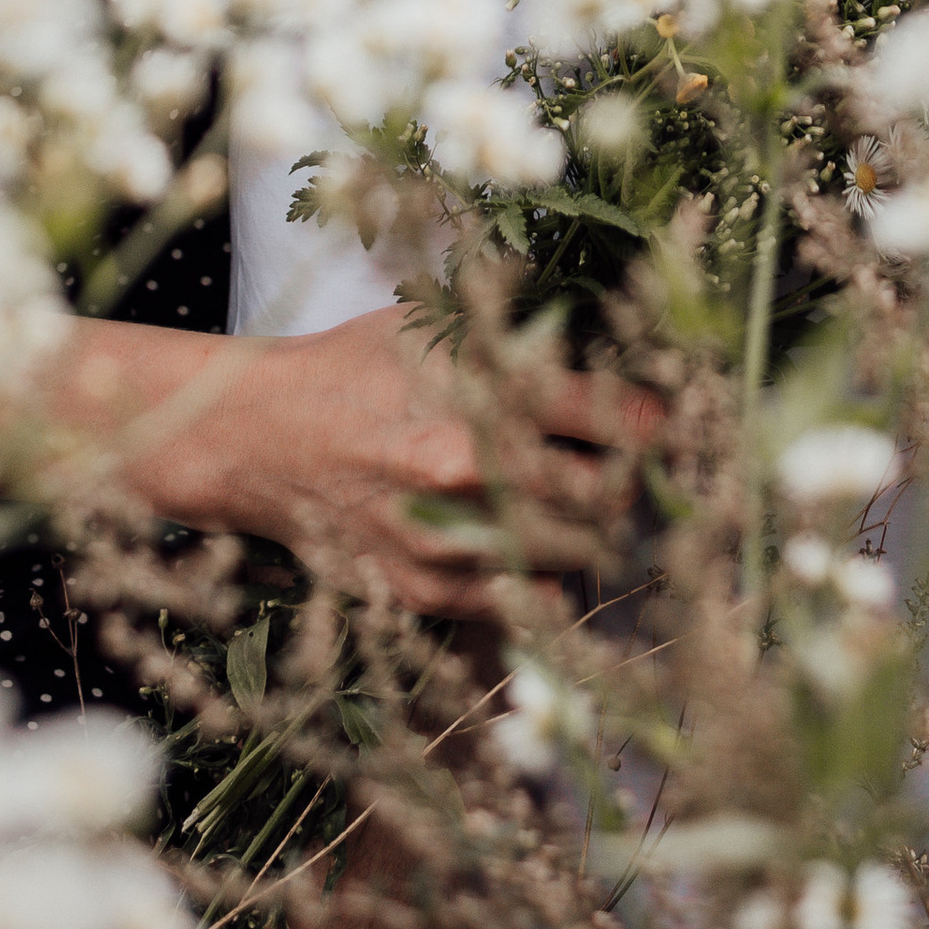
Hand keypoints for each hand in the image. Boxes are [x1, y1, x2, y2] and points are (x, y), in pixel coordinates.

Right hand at [42, 307, 659, 612]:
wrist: (261, 438)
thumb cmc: (355, 366)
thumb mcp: (432, 323)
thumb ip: (511, 331)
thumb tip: (597, 335)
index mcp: (480, 395)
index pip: (610, 417)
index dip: (654, 422)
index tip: (667, 423)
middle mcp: (470, 473)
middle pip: (604, 497)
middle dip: (630, 484)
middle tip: (635, 473)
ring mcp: (447, 542)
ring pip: (569, 558)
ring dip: (593, 537)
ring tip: (595, 514)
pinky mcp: (425, 591)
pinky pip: (518, 605)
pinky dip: (544, 584)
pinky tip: (544, 554)